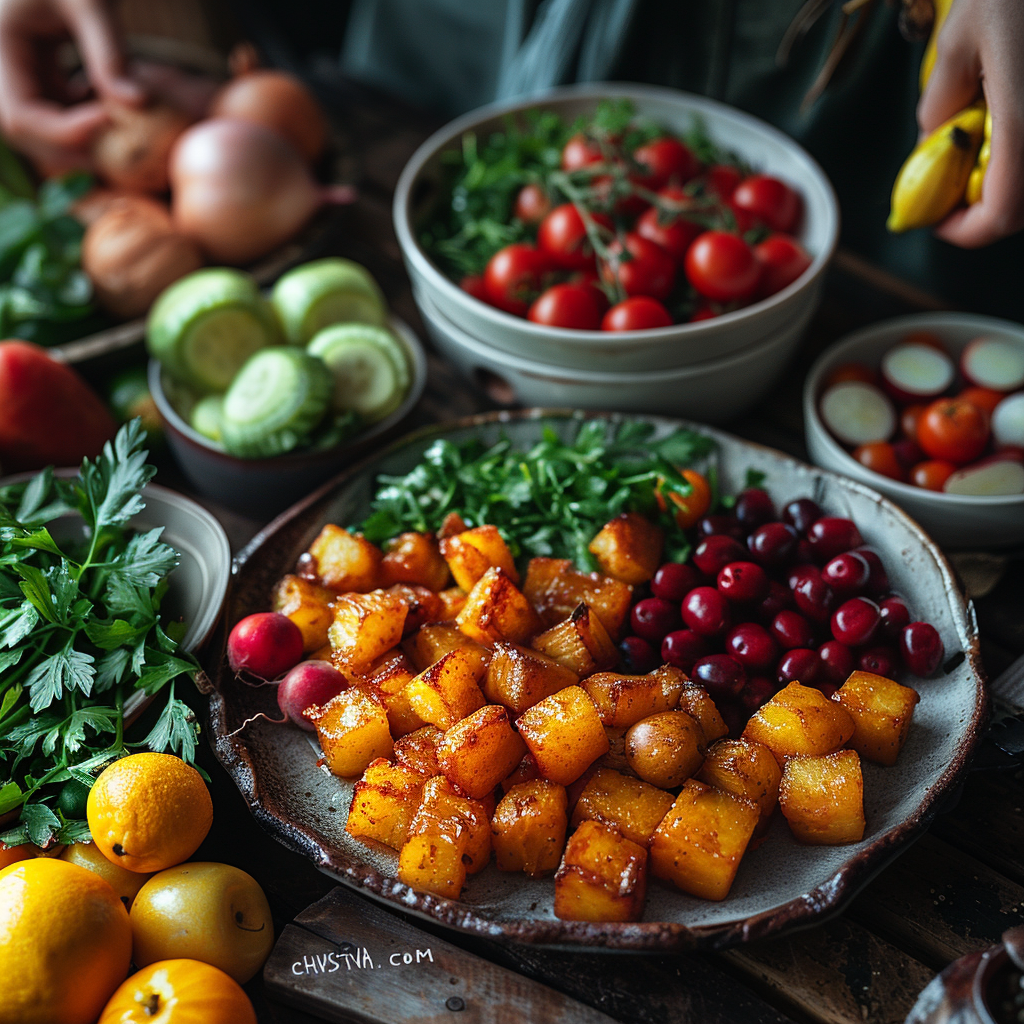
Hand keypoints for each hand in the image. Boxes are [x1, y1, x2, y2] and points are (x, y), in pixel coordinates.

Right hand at [0, 0, 142, 171]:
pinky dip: (89, 121)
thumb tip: (138, 104)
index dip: (64, 132)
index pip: (21, 116)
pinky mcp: (44, 77)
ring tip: (120, 117)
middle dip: (73, 146)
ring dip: (83, 137)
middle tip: (121, 139)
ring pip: (45, 130)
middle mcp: (4, 67)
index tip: (110, 119)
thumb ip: (110, 51)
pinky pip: (61, 115)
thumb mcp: (91, 1)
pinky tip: (112, 102)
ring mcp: (22, 74)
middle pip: (27, 133)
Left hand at [918, 0, 1023, 246]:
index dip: (966, 230)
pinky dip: (1021, 145)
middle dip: (987, 203)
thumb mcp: (961, 38)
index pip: (1002, 213)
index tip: (937, 219)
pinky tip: (1006, 110)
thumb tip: (935, 140)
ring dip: (1008, 175)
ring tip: (979, 144)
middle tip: (954, 183)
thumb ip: (942, 101)